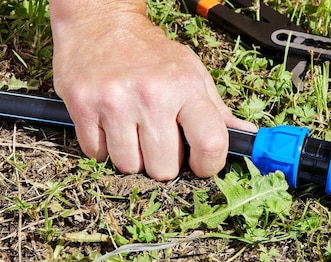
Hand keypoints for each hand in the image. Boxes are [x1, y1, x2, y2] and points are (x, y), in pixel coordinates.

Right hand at [50, 2, 255, 179]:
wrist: (101, 22)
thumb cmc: (152, 53)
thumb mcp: (193, 74)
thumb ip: (218, 111)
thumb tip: (247, 135)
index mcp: (186, 87)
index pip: (211, 144)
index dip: (208, 165)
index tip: (200, 164)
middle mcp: (151, 94)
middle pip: (164, 169)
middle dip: (163, 163)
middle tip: (159, 141)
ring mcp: (114, 100)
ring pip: (129, 166)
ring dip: (132, 157)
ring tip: (132, 130)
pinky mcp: (82, 104)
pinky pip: (96, 154)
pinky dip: (103, 148)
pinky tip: (110, 125)